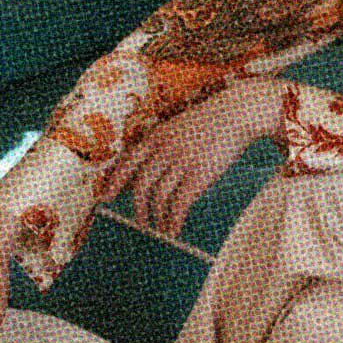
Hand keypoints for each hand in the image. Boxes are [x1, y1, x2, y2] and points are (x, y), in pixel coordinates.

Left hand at [96, 77, 286, 237]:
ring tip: (160, 228)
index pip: (127, 162)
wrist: (237, 112)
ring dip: (156, 218)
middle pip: (140, 185)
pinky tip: (173, 229)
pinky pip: (178, 204)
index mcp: (155, 136)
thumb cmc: (208, 122)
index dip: (114, 182)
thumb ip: (159, 145)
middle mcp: (164, 150)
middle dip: (137, 208)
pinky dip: (173, 220)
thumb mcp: (176, 127)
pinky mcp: (198, 175)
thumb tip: (146, 169)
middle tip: (140, 222)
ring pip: (158, 198)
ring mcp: (180, 163)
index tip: (104, 197)